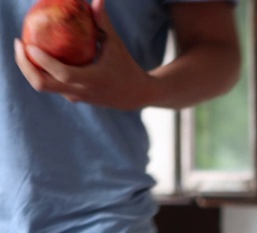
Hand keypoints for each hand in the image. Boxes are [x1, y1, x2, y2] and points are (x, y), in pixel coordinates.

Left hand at [14, 0, 152, 109]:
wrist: (134, 95)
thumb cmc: (125, 65)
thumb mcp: (115, 44)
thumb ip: (103, 23)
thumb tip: (96, 0)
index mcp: (92, 80)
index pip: (61, 73)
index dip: (43, 61)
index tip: (29, 44)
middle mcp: (80, 91)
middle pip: (41, 84)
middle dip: (25, 66)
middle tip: (20, 44)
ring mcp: (74, 96)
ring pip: (42, 85)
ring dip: (29, 68)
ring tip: (24, 47)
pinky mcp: (72, 97)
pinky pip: (51, 84)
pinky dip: (41, 71)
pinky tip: (38, 55)